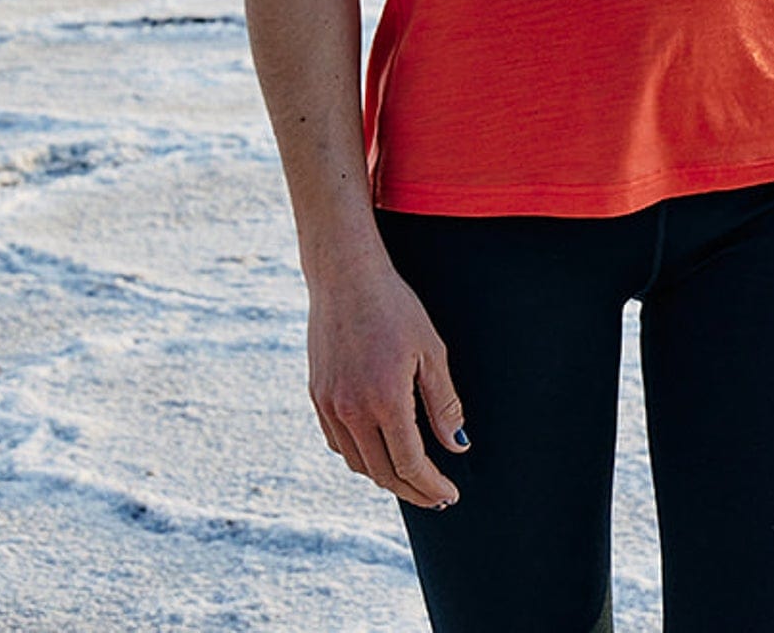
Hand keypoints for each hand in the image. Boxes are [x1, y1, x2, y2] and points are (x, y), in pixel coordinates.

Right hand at [306, 254, 470, 508]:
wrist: (344, 276)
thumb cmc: (394, 307)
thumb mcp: (430, 350)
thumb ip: (444, 403)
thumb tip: (457, 445)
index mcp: (385, 401)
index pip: (410, 465)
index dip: (431, 486)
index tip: (449, 495)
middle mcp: (352, 411)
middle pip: (383, 474)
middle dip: (413, 491)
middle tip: (435, 496)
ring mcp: (330, 406)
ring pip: (357, 464)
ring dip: (385, 477)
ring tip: (410, 476)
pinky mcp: (317, 396)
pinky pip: (337, 443)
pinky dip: (359, 456)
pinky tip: (376, 449)